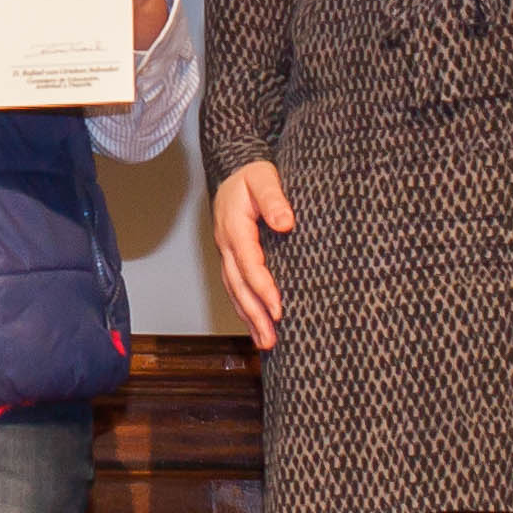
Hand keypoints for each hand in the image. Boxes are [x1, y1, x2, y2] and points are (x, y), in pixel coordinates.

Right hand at [211, 161, 294, 350]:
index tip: (278, 309)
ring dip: (248, 318)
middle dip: (254, 314)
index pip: (249, 264)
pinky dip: (244, 308)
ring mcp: (226, 253)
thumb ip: (275, 198)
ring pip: (234, 290)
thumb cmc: (252, 175)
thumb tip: (285, 223)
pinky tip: (255, 324)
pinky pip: (235, 286)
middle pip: (238, 285)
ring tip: (265, 343)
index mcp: (234, 227)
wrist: (234, 169)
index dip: (263, 289)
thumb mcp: (264, 178)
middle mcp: (226, 244)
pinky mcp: (231, 257)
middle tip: (270, 340)